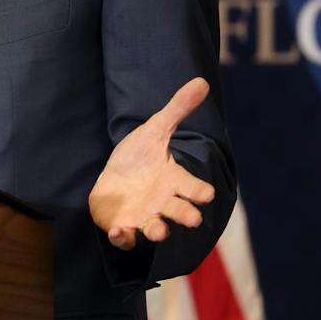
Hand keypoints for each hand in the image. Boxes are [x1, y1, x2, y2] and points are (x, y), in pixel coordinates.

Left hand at [88, 77, 215, 250]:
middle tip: (193, 218)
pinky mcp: (123, 227)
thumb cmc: (139, 157)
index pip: (192, 187)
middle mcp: (162, 202)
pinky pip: (125, 237)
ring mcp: (143, 216)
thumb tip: (201, 81)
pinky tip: (119, 232)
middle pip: (179, 212)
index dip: (199, 191)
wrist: (112, 178)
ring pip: (155, 229)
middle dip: (185, 215)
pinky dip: (123, 238)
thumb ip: (176, 110)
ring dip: (157, 231)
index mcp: (173, 180)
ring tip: (160, 231)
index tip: (207, 194)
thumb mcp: (154, 130)